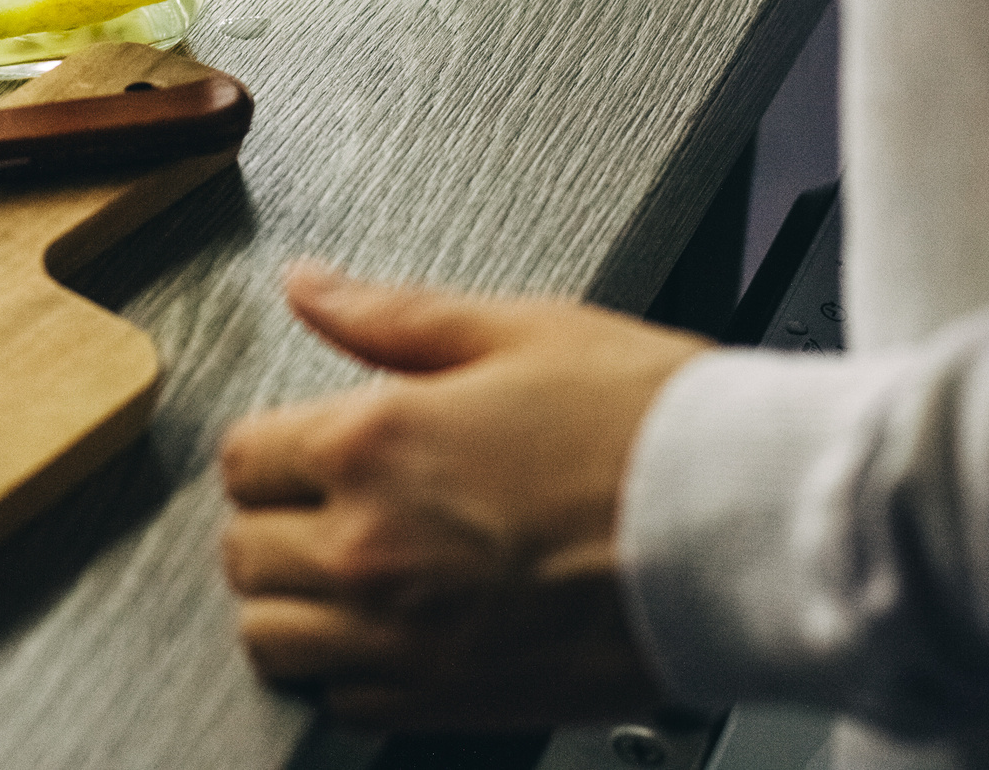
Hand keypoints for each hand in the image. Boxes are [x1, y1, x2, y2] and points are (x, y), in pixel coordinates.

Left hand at [217, 262, 712, 730]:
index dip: (274, 444)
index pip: (241, 458)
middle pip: (241, 551)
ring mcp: (402, 637)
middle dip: (274, 520)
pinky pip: (341, 701)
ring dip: (291, 603)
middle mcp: (369, 549)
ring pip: (271, 638)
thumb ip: (389, 314)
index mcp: (372, 445)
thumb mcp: (518, 329)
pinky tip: (393, 628)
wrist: (747, 528)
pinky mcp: (447, 701)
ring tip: (344, 570)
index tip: (305, 444)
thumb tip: (310, 287)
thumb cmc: (651, 427)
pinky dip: (348, 670)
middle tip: (327, 503)